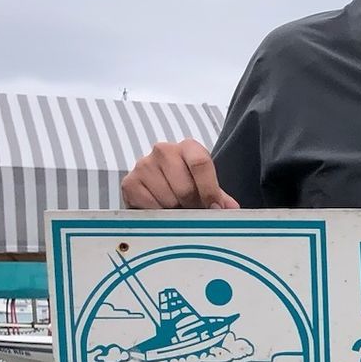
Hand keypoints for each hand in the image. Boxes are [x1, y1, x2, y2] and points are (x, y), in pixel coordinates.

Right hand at [120, 140, 240, 209]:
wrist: (156, 189)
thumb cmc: (186, 186)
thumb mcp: (206, 187)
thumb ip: (220, 197)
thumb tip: (231, 209)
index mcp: (188, 147)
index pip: (201, 163)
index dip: (209, 190)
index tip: (214, 208)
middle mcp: (164, 150)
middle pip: (185, 188)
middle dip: (192, 206)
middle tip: (192, 211)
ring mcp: (144, 165)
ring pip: (168, 200)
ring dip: (175, 211)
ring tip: (176, 208)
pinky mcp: (129, 182)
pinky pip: (149, 207)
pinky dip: (159, 214)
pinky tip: (161, 209)